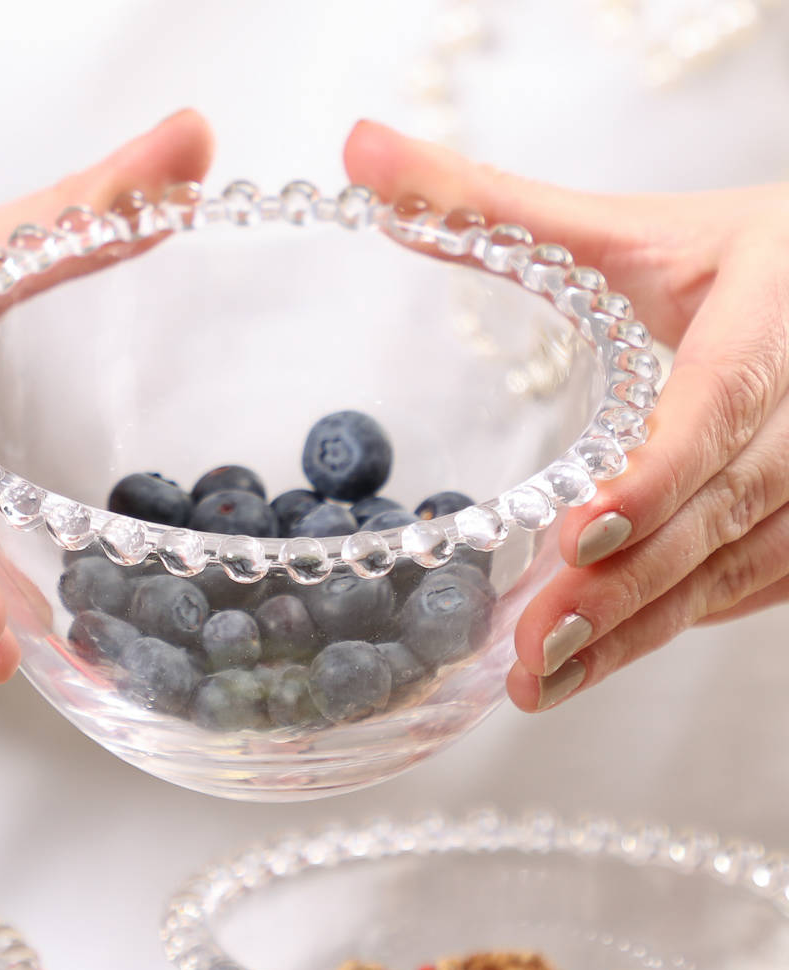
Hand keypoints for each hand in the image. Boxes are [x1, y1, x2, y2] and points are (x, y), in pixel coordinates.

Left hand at [344, 119, 788, 710]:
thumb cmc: (740, 260)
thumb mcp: (631, 230)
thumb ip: (496, 202)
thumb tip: (359, 153)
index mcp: (774, 313)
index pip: (723, 403)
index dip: (659, 473)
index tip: (581, 533)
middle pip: (724, 508)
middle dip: (628, 584)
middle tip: (530, 647)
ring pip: (735, 566)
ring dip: (640, 628)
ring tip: (542, 679)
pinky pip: (749, 587)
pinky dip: (672, 623)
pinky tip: (599, 656)